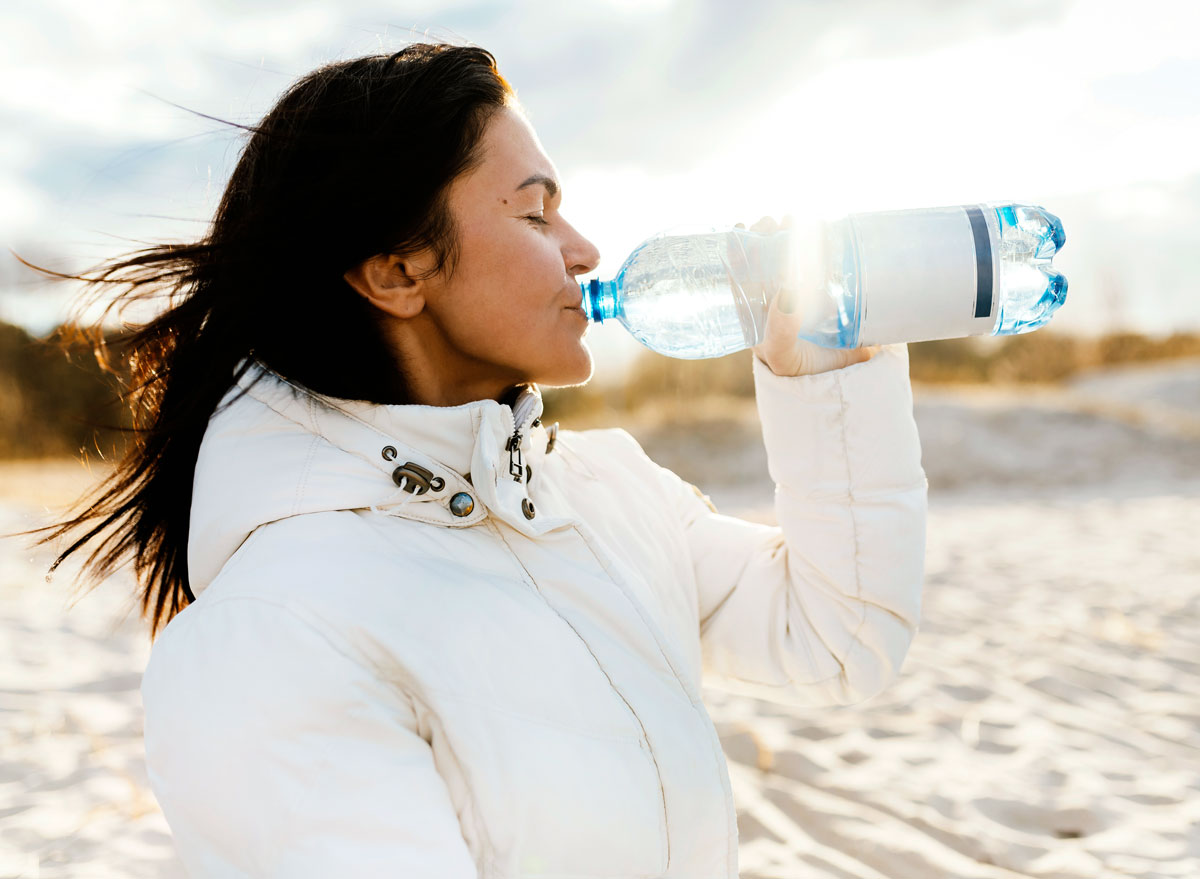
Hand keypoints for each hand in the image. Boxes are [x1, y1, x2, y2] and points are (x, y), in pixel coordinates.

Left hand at [741, 216, 879, 376]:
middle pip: (766, 257)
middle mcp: (778, 296)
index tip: (740, 228)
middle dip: (766, 234)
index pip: (742, 275)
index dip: (739, 250)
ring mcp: (803, 289)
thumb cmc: (800, 369)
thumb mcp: (782, 356)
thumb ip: (780, 332)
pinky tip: (820, 227)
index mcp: (758, 310)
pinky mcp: (830, 287)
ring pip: (792, 253)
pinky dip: (820, 241)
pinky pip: (822, 259)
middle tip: (772, 222)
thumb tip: (787, 295)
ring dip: (790, 232)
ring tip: (792, 219)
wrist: (840, 381)